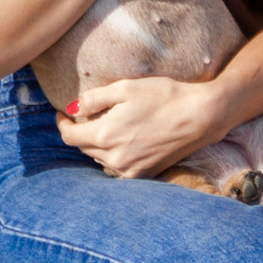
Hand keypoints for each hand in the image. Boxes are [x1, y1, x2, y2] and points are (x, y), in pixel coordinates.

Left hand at [66, 73, 227, 178]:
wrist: (200, 117)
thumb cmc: (164, 97)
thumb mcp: (125, 88)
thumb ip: (94, 99)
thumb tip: (73, 109)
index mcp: (105, 136)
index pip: (69, 136)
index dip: (62, 124)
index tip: (62, 113)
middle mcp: (114, 158)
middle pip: (84, 148)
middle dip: (81, 132)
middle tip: (86, 116)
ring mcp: (129, 170)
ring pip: (100, 158)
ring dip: (97, 144)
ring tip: (107, 126)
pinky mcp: (144, 174)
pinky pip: (118, 166)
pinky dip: (114, 154)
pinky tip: (124, 140)